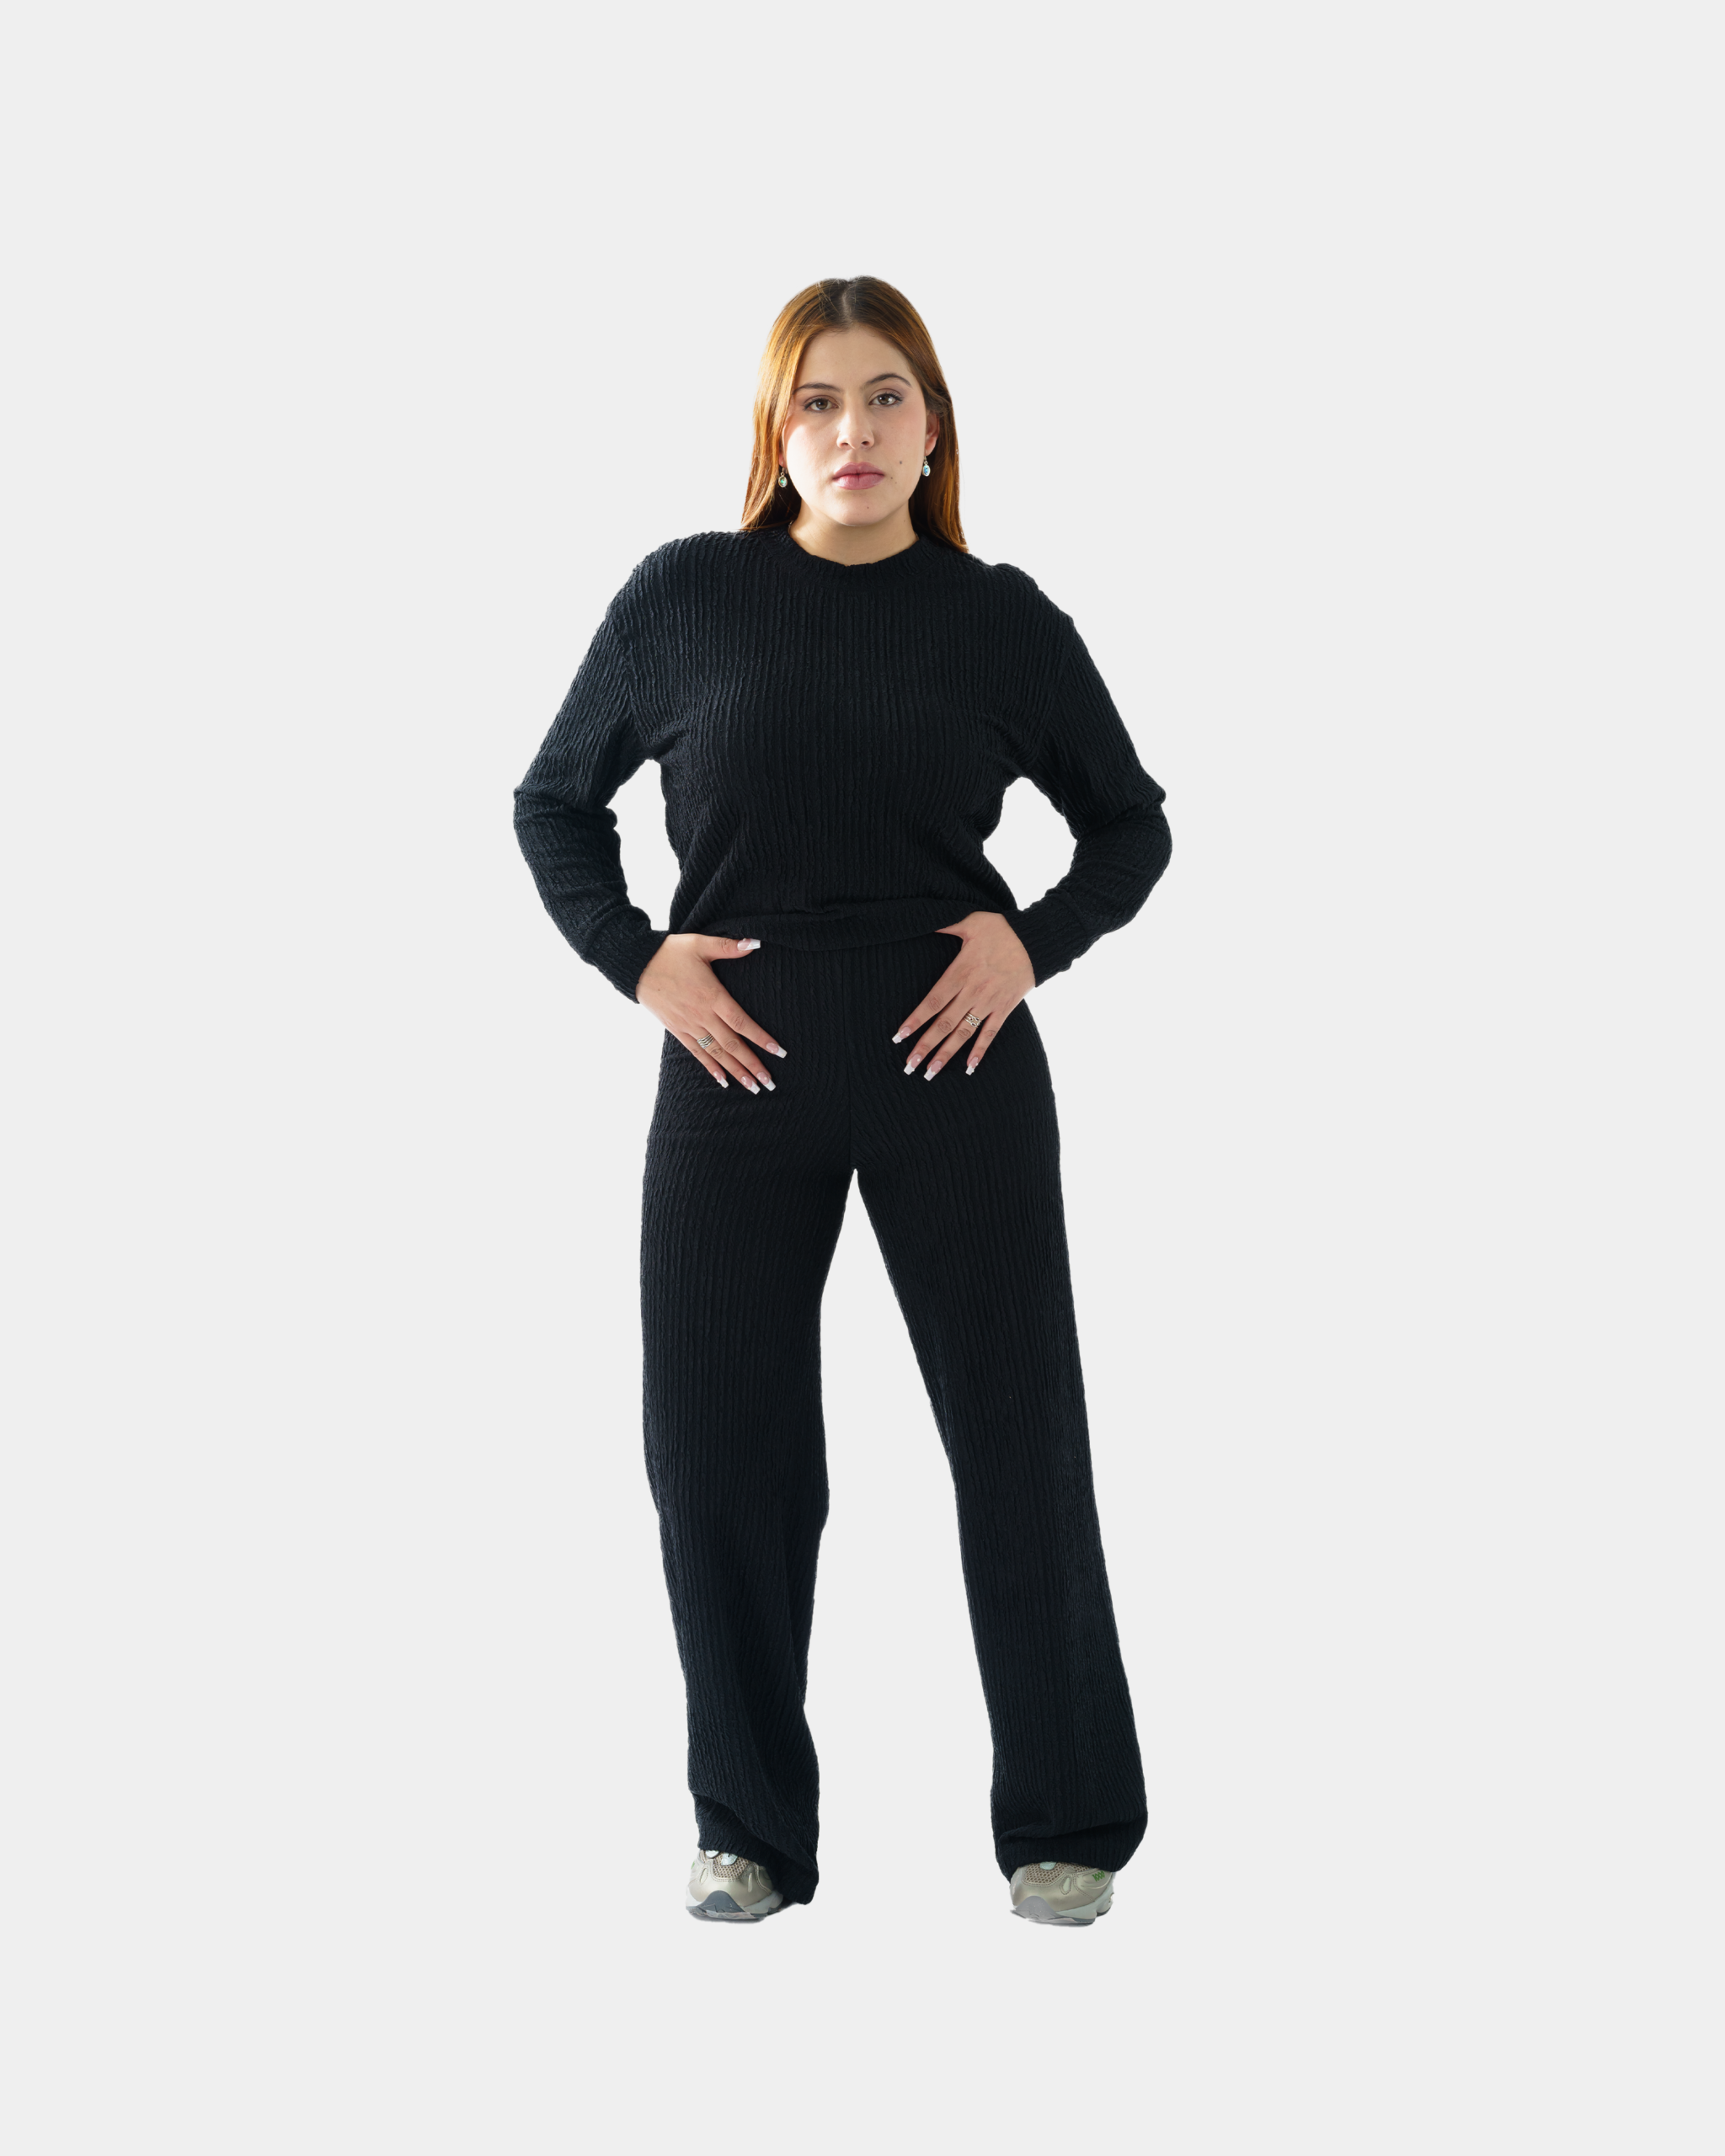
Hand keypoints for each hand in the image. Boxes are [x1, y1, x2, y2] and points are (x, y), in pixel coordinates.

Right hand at [637, 934, 785, 1093]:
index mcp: (712, 996)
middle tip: (770, 1083)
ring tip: (753, 1088)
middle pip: (732, 1045)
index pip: (741, 1022)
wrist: (636, 965)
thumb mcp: (700, 944)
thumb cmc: (670, 952)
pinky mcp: (677, 1030)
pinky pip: (697, 1053)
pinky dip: (711, 1068)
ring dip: (736, 1071)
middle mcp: (702, 1015)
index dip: (761, 1038)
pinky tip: (723, 1081)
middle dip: (752, 1065)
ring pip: (716, 1053)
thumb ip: (729, 946)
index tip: (778, 1052)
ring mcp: (689, 1025)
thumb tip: (756, 943)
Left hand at [894, 911, 1034, 1078]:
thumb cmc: (1002, 928)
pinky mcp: (1005, 1008)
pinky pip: (990, 1034)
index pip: (932, 1001)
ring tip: (931, 1073)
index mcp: (960, 972)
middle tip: (909, 1066)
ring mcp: (989, 1003)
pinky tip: (969, 1069)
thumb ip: (945, 924)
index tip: (899, 1036)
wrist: (1037, 941)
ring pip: (964, 1033)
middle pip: (944, 1023)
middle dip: (925, 1046)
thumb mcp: (970, 921)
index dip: (915, 1020)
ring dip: (947, 1054)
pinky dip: (980, 1051)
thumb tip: (921, 919)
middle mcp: (973, 992)